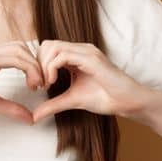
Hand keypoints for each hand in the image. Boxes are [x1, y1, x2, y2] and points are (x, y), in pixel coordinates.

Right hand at [0, 41, 47, 124]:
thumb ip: (10, 107)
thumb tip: (30, 118)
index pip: (16, 51)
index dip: (30, 64)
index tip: (36, 84)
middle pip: (21, 47)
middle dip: (36, 63)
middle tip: (42, 83)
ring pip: (21, 50)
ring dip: (35, 66)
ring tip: (38, 85)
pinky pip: (16, 59)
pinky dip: (29, 69)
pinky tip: (32, 85)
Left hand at [30, 40, 161, 123]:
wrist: (128, 102)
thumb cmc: (105, 98)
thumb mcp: (72, 100)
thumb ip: (52, 105)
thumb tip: (34, 116)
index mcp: (75, 56)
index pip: (47, 49)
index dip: (38, 65)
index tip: (37, 85)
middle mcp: (80, 50)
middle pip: (46, 44)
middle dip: (37, 64)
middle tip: (38, 84)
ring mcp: (86, 52)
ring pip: (52, 47)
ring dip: (43, 66)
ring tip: (46, 84)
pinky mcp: (91, 58)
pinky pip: (63, 56)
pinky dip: (51, 68)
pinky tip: (53, 82)